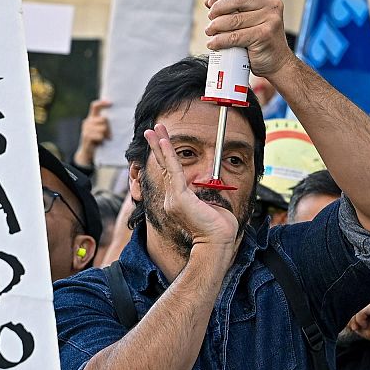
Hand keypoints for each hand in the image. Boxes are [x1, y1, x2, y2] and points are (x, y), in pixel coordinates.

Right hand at [75, 99, 111, 166]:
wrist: (88, 153)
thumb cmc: (98, 140)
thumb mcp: (101, 130)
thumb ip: (106, 123)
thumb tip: (121, 118)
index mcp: (92, 118)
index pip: (95, 106)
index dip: (102, 103)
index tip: (111, 103)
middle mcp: (88, 121)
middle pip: (104, 119)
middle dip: (109, 127)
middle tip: (109, 135)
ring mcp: (86, 129)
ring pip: (103, 128)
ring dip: (106, 134)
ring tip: (104, 139)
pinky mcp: (86, 136)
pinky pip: (99, 135)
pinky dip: (102, 139)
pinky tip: (100, 142)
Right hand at [145, 124, 238, 248]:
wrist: (218, 240)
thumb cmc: (219, 226)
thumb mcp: (211, 204)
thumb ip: (205, 193)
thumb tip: (207, 184)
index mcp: (179, 201)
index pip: (171, 174)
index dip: (166, 157)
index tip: (162, 143)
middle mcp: (172, 198)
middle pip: (163, 166)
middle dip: (157, 146)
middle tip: (150, 130)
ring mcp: (174, 198)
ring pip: (166, 165)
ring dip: (160, 144)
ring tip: (153, 129)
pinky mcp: (179, 196)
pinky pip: (173, 170)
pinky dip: (168, 154)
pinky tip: (163, 141)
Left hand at [204, 0, 294, 77]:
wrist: (277, 60)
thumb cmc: (262, 38)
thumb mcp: (251, 16)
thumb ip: (235, 6)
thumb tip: (210, 1)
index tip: (210, 2)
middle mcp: (272, 4)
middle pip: (236, 0)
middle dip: (217, 9)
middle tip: (210, 18)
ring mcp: (270, 19)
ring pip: (233, 20)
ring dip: (216, 26)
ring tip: (211, 31)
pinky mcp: (264, 35)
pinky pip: (235, 36)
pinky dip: (220, 40)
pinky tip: (215, 43)